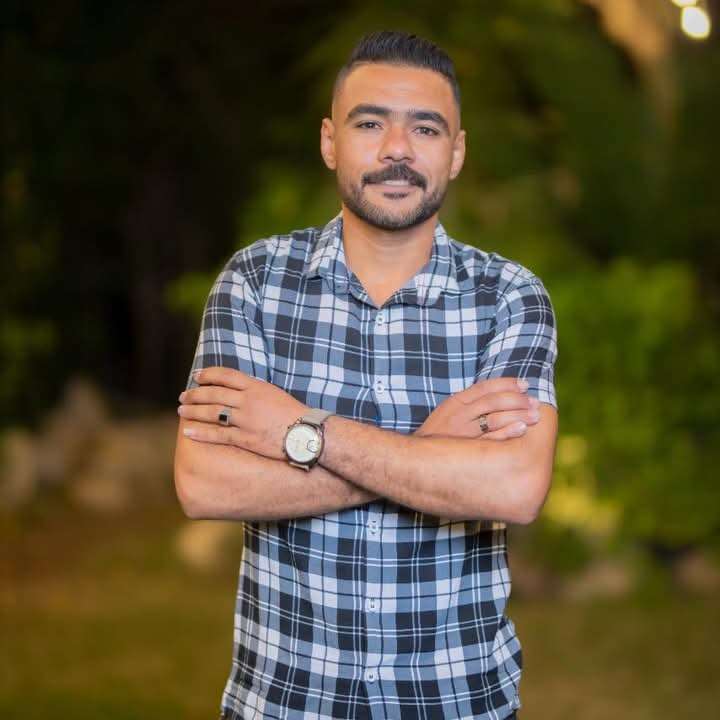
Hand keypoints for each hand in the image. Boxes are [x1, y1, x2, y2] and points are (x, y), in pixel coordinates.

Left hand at [177, 367, 308, 458]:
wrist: (307, 432)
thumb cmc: (295, 413)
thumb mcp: (274, 394)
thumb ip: (255, 391)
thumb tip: (239, 389)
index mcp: (256, 387)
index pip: (226, 376)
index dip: (209, 375)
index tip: (197, 377)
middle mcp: (248, 401)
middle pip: (214, 394)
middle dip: (195, 394)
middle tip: (183, 396)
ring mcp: (246, 420)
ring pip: (212, 413)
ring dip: (194, 411)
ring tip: (181, 411)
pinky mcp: (246, 438)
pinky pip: (219, 434)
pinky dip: (201, 433)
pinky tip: (188, 432)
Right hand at [414, 377, 539, 439]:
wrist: (414, 461)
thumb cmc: (438, 435)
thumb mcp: (448, 413)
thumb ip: (470, 404)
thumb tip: (500, 395)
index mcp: (455, 403)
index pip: (485, 387)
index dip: (507, 383)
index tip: (525, 385)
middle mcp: (459, 416)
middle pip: (493, 401)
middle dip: (518, 400)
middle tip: (534, 402)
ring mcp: (462, 434)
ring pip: (495, 419)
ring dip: (519, 415)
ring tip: (535, 415)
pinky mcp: (466, 451)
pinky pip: (491, 440)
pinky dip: (508, 433)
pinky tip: (522, 429)